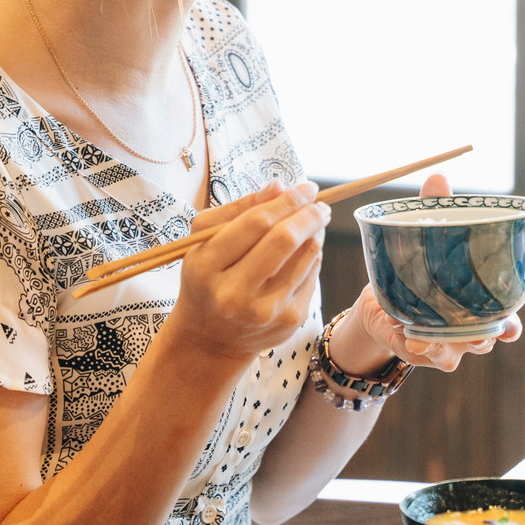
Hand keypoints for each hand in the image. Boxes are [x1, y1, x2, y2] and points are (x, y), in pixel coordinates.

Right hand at [164, 181, 327, 363]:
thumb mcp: (204, 241)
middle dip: (309, 214)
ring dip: (315, 233)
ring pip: (306, 257)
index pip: (255, 223)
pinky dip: (312, 257)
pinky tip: (303, 252)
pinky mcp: (287, 321)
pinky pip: (312, 276)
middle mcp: (233, 293)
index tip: (305, 188)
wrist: (210, 338)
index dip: (286, 201)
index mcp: (206, 266)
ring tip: (314, 222)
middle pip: (284, 240)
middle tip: (319, 202)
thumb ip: (238, 209)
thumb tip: (279, 186)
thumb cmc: (207, 278)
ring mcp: (263, 311)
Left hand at [330, 171, 521, 371]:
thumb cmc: (416, 266)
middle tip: (476, 336)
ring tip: (432, 338)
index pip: (505, 320)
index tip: (511, 330)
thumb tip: (439, 175)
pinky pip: (423, 357)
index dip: (511, 327)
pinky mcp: (419, 351)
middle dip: (484, 341)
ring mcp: (445, 344)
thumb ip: (435, 209)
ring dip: (446, 349)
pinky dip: (417, 348)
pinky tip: (408, 336)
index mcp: (479, 305)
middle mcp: (467, 329)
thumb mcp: (423, 236)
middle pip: (486, 342)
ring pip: (455, 356)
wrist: (378, 300)